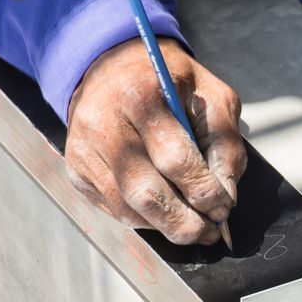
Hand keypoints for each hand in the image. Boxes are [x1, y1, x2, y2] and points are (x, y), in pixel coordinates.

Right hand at [65, 37, 245, 243]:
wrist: (114, 69)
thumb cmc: (169, 83)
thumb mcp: (211, 97)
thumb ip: (225, 145)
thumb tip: (225, 197)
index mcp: (139, 95)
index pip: (175, 159)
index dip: (204, 192)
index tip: (223, 206)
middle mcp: (102, 123)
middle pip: (146, 193)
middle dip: (184, 222)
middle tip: (209, 231)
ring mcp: (83, 150)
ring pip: (128, 209)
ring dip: (167, 227)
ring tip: (195, 227)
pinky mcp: (76, 170)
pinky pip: (114, 209)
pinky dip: (146, 220)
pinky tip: (166, 213)